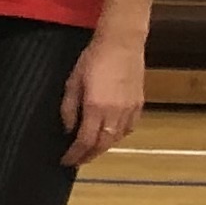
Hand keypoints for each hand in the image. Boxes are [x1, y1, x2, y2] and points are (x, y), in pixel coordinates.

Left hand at [61, 33, 145, 165]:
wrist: (122, 43)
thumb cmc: (93, 58)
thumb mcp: (73, 82)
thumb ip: (69, 108)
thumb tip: (68, 129)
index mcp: (96, 107)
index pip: (85, 140)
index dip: (75, 154)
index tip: (66, 161)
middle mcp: (116, 112)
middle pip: (102, 144)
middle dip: (88, 156)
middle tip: (77, 161)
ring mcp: (130, 109)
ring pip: (117, 138)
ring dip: (103, 148)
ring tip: (90, 151)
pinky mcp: (139, 104)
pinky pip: (129, 128)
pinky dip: (118, 136)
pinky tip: (110, 136)